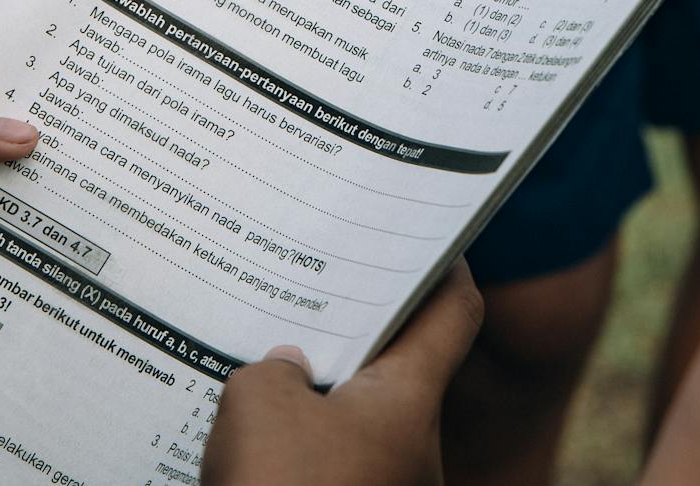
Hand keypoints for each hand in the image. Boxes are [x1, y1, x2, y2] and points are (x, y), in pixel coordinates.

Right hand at [201, 265, 483, 485]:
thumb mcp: (260, 402)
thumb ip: (274, 369)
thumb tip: (285, 375)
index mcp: (410, 400)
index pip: (454, 313)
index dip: (445, 268)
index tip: (429, 237)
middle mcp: (415, 449)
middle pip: (398, 371)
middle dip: (351, 338)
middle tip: (305, 298)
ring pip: (358, 428)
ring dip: (316, 403)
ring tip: (256, 367)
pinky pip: (332, 472)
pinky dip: (298, 454)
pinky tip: (245, 442)